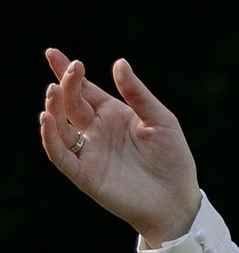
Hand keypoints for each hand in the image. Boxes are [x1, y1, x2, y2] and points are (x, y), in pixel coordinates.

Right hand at [39, 51, 201, 246]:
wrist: (177, 199)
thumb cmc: (173, 159)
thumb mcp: (161, 120)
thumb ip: (138, 94)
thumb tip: (119, 62)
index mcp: (114, 115)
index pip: (85, 90)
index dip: (69, 72)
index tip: (54, 53)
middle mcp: (96, 131)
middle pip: (72, 104)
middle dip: (66, 85)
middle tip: (69, 67)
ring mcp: (88, 152)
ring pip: (60, 127)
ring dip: (53, 108)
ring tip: (53, 90)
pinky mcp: (84, 174)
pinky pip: (61, 154)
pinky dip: (50, 137)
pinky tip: (47, 119)